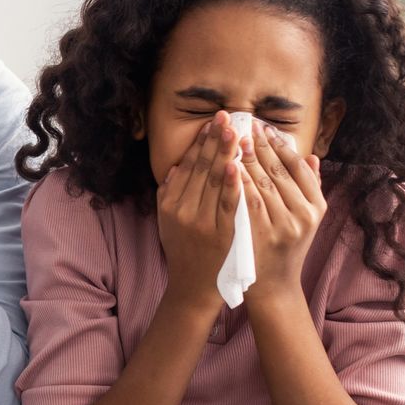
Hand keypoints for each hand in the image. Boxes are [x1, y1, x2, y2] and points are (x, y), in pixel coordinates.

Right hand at [155, 111, 241, 307]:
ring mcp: (202, 223)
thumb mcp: (167, 223)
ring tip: (236, 131)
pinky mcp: (221, 234)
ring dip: (226, 154)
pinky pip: (228, 204)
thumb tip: (178, 166)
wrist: (194, 288)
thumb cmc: (184, 253)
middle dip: (215, 140)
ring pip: (215, 182)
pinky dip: (232, 184)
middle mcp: (183, 211)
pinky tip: (237, 165)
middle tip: (227, 116)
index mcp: (170, 204)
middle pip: (202, 168)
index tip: (212, 123)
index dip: (200, 143)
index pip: (188, 166)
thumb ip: (169, 194)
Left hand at [240, 120, 326, 299]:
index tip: (263, 128)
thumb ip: (310, 188)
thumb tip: (312, 155)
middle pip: (277, 170)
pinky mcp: (260, 235)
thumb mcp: (305, 220)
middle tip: (242, 125)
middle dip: (258, 145)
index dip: (279, 144)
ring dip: (245, 158)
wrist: (272, 287)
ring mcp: (282, 226)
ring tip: (232, 138)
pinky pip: (245, 201)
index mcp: (315, 207)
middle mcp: (303, 215)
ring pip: (261, 182)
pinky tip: (226, 166)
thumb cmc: (285, 248)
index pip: (297, 166)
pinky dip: (237, 181)